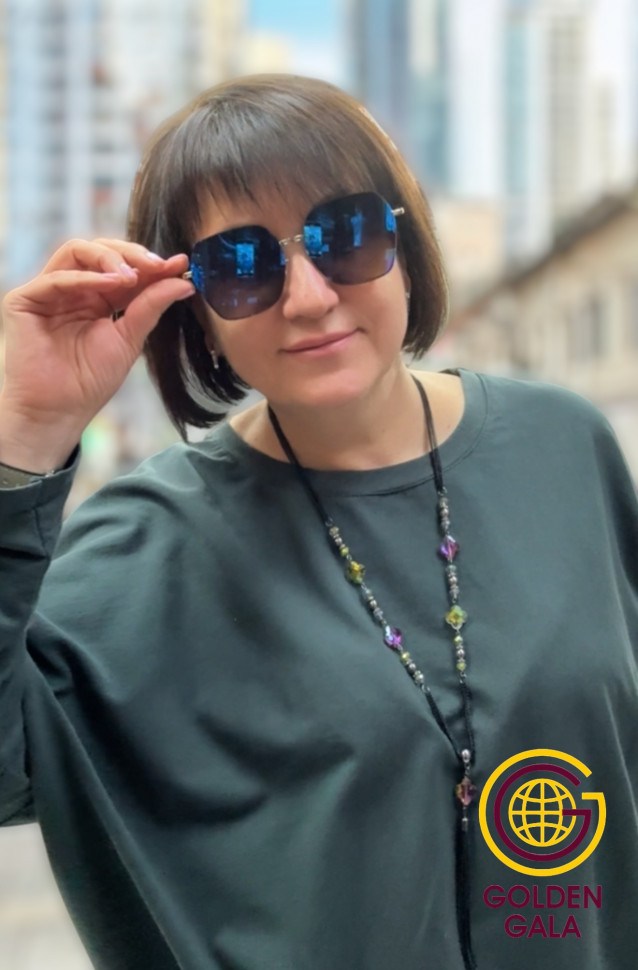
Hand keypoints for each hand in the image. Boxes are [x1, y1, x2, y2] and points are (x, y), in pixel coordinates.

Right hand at [0, 238, 194, 468]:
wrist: (59, 411)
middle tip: (158, 265)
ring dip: (110, 258)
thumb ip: (151, 306)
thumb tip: (183, 282)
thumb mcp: (129, 338)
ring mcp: (48, 292)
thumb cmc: (89, 381)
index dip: (150, 264)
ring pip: (77, 251)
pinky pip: (57, 278)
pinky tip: (111, 283)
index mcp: (96, 297)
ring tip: (133, 276)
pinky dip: (86, 277)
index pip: (123, 268)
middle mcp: (72, 289)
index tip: (179, 264)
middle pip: (100, 250)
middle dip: (132, 254)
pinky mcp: (25, 300)